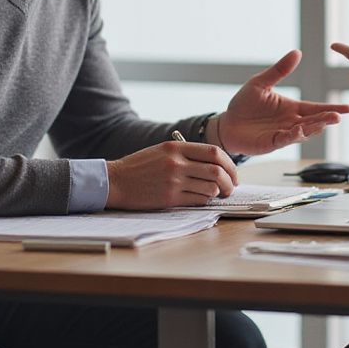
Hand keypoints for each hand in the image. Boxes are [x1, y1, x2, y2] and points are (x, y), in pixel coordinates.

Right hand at [106, 140, 237, 208]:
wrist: (116, 181)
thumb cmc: (140, 166)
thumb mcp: (162, 150)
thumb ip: (186, 153)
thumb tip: (215, 163)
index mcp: (176, 147)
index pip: (214, 152)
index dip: (229, 163)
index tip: (232, 172)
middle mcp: (177, 163)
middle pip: (217, 171)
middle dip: (229, 181)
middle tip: (230, 187)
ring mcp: (174, 181)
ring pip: (210, 187)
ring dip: (217, 192)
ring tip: (216, 194)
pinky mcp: (169, 198)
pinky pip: (198, 200)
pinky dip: (205, 200)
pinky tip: (202, 198)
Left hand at [217, 50, 348, 155]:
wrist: (227, 122)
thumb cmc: (244, 103)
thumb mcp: (261, 83)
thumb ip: (279, 70)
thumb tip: (297, 52)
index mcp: (292, 107)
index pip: (316, 108)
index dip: (332, 108)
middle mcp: (292, 121)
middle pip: (314, 121)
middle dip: (327, 119)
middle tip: (338, 116)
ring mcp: (283, 133)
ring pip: (304, 132)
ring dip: (314, 127)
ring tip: (325, 121)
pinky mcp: (272, 143)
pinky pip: (286, 139)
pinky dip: (293, 135)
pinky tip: (300, 130)